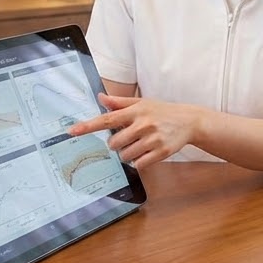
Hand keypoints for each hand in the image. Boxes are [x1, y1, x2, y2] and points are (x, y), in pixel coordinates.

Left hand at [69, 94, 200, 169]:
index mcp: (136, 111)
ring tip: (139, 145)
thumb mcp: (142, 103)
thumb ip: (120, 102)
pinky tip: (146, 153)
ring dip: (128, 154)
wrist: (189, 121)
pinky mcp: (161, 152)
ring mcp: (153, 139)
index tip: (72, 131)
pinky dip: (139, 162)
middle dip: (116, 144)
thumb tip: (100, 98)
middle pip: (114, 144)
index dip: (88, 126)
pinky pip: (139, 164)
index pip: (107, 119)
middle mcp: (143, 124)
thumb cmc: (162, 111)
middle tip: (128, 138)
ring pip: (126, 156)